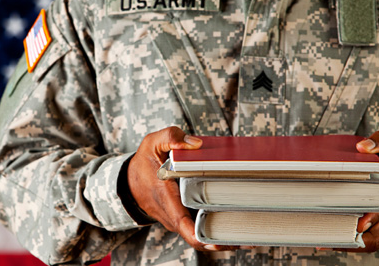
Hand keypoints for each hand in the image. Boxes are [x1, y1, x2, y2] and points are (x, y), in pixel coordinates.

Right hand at [128, 127, 243, 250]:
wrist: (128, 180)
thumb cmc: (143, 162)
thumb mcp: (152, 143)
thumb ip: (172, 137)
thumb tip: (197, 144)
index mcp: (167, 199)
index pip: (185, 227)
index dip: (204, 239)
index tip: (223, 240)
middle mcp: (172, 215)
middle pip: (199, 236)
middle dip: (223, 239)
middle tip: (249, 232)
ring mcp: (177, 219)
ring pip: (200, 234)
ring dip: (221, 234)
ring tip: (247, 229)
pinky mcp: (182, 218)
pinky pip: (198, 227)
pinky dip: (214, 227)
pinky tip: (234, 220)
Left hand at [336, 131, 378, 251]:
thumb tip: (362, 146)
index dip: (376, 216)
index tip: (361, 222)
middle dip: (358, 237)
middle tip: (334, 234)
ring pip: (373, 242)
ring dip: (350, 243)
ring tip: (325, 239)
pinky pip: (367, 240)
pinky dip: (349, 241)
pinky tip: (328, 238)